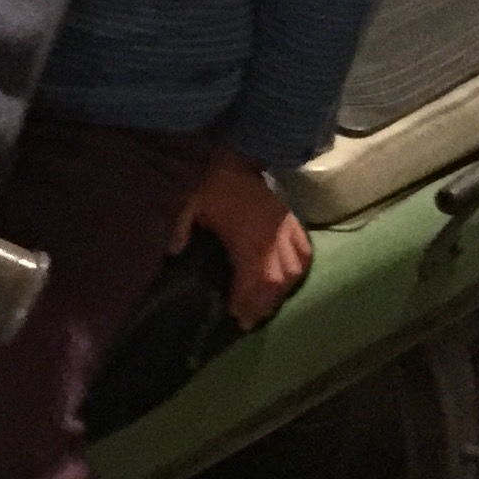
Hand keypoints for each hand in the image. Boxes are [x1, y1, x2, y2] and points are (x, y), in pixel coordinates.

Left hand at [174, 149, 312, 328]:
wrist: (238, 159)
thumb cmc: (214, 185)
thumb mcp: (191, 204)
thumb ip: (181, 228)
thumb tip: (173, 250)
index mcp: (247, 239)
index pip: (252, 279)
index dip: (246, 301)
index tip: (236, 316)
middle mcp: (271, 239)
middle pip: (276, 281)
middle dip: (264, 303)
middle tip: (250, 319)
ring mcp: (285, 230)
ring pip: (294, 270)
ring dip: (282, 291)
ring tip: (268, 304)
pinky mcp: (293, 221)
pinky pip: (305, 250)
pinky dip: (300, 269)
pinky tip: (291, 279)